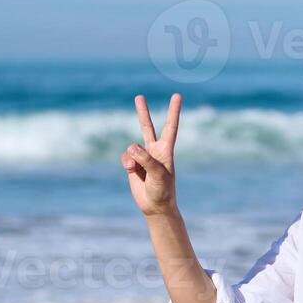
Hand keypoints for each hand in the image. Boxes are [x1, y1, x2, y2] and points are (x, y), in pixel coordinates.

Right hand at [122, 93, 180, 215]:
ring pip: (131, 147)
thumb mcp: (158, 175)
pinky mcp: (132, 164)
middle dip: (142, 112)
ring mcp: (142, 157)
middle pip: (147, 127)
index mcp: (166, 150)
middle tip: (139, 97)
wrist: (155, 206)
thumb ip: (146, 159)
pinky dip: (125, 162)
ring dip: (131, 157)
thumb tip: (131, 145)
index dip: (173, 111)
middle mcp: (154, 151)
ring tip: (133, 169)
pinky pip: (125, 157)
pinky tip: (130, 171)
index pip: (170, 127)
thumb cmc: (162, 191)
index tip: (177, 95)